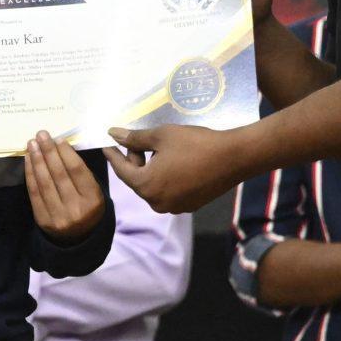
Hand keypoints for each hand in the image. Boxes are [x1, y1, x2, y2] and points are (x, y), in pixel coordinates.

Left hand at [26, 130, 104, 241]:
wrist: (79, 239)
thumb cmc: (88, 207)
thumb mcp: (94, 192)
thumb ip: (81, 173)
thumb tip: (61, 147)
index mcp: (93, 200)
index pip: (77, 171)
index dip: (66, 153)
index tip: (58, 139)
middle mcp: (76, 209)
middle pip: (59, 174)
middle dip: (48, 152)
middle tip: (41, 134)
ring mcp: (58, 216)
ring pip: (45, 182)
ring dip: (37, 160)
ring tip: (32, 143)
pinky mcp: (43, 220)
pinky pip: (34, 193)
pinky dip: (30, 174)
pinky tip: (28, 160)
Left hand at [105, 123, 237, 212]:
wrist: (233, 157)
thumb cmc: (194, 143)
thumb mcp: (161, 136)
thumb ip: (134, 138)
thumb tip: (113, 134)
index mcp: (146, 186)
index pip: (121, 170)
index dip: (113, 155)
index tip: (107, 144)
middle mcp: (157, 202)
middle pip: (137, 180)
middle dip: (134, 161)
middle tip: (139, 141)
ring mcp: (174, 207)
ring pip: (153, 187)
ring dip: (150, 170)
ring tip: (158, 150)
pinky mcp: (189, 206)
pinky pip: (168, 192)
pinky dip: (165, 178)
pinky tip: (174, 163)